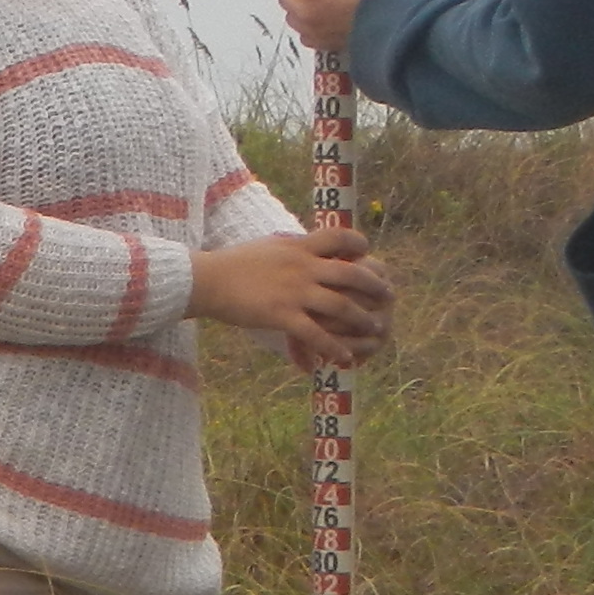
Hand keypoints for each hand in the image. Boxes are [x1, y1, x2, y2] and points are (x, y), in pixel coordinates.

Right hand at [189, 228, 393, 367]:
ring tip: (375, 329)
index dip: (359, 245)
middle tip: (388, 296)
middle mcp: (302, 267)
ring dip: (363, 320)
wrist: (205, 280)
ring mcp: (294, 292)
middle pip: (352, 274)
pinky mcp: (282, 315)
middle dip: (375, 286)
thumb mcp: (268, 247)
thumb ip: (291, 248)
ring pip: (342, 306)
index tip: (368, 254)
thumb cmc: (232, 264)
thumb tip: (303, 245)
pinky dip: (334, 347)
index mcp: (299, 247)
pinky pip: (317, 334)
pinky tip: (344, 356)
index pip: (340, 238)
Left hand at [277, 0, 381, 59]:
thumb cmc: (381, 1)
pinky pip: (305, 35)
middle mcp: (306, 10)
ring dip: (300, 8)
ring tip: (321, 2)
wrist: (394, 32)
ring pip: (292, 17)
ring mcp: (312, 30)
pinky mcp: (322, 45)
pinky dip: (310, 27)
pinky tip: (326, 21)